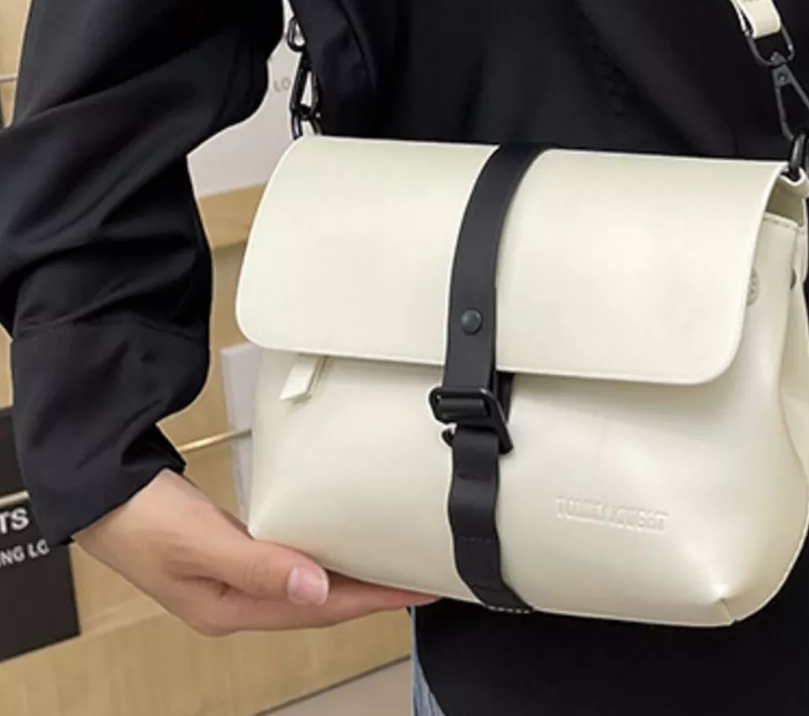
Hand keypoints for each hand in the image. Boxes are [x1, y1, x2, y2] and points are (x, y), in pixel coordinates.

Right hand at [76, 470, 434, 634]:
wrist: (97, 489)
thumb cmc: (137, 516)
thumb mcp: (198, 539)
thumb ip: (258, 563)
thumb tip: (315, 589)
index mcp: (228, 609)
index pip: (318, 612)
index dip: (372, 600)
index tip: (414, 588)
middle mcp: (234, 600)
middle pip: (319, 603)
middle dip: (370, 592)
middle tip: (418, 575)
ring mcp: (232, 576)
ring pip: (306, 582)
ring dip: (348, 575)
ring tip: (390, 561)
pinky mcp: (229, 550)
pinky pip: (289, 558)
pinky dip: (319, 552)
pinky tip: (337, 542)